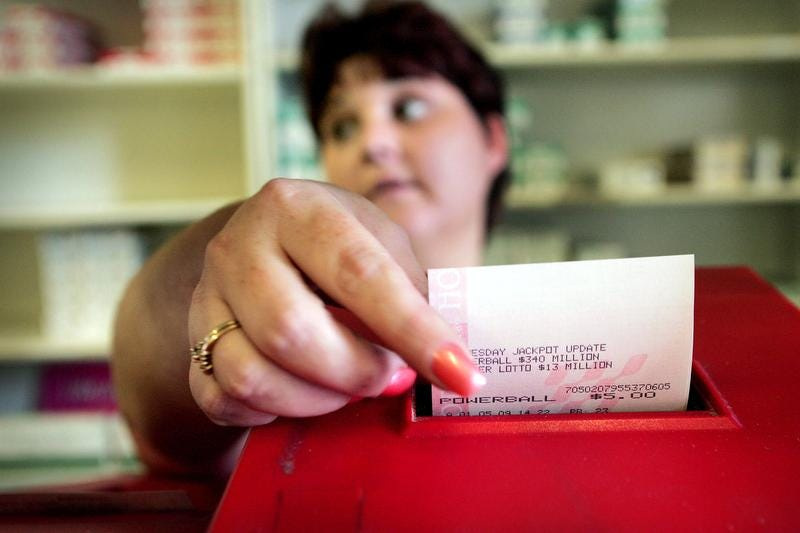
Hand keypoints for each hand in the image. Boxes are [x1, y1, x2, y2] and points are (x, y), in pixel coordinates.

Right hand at [188, 179, 483, 425]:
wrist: (258, 248)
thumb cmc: (334, 248)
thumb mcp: (379, 245)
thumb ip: (410, 293)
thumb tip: (445, 361)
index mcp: (297, 209)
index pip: (359, 274)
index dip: (413, 331)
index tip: (461, 375)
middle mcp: (239, 246)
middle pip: (291, 332)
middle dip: (355, 371)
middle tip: (388, 376)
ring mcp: (206, 296)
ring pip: (251, 375)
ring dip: (316, 399)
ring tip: (348, 385)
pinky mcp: (191, 344)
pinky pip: (224, 401)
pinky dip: (273, 412)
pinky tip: (301, 393)